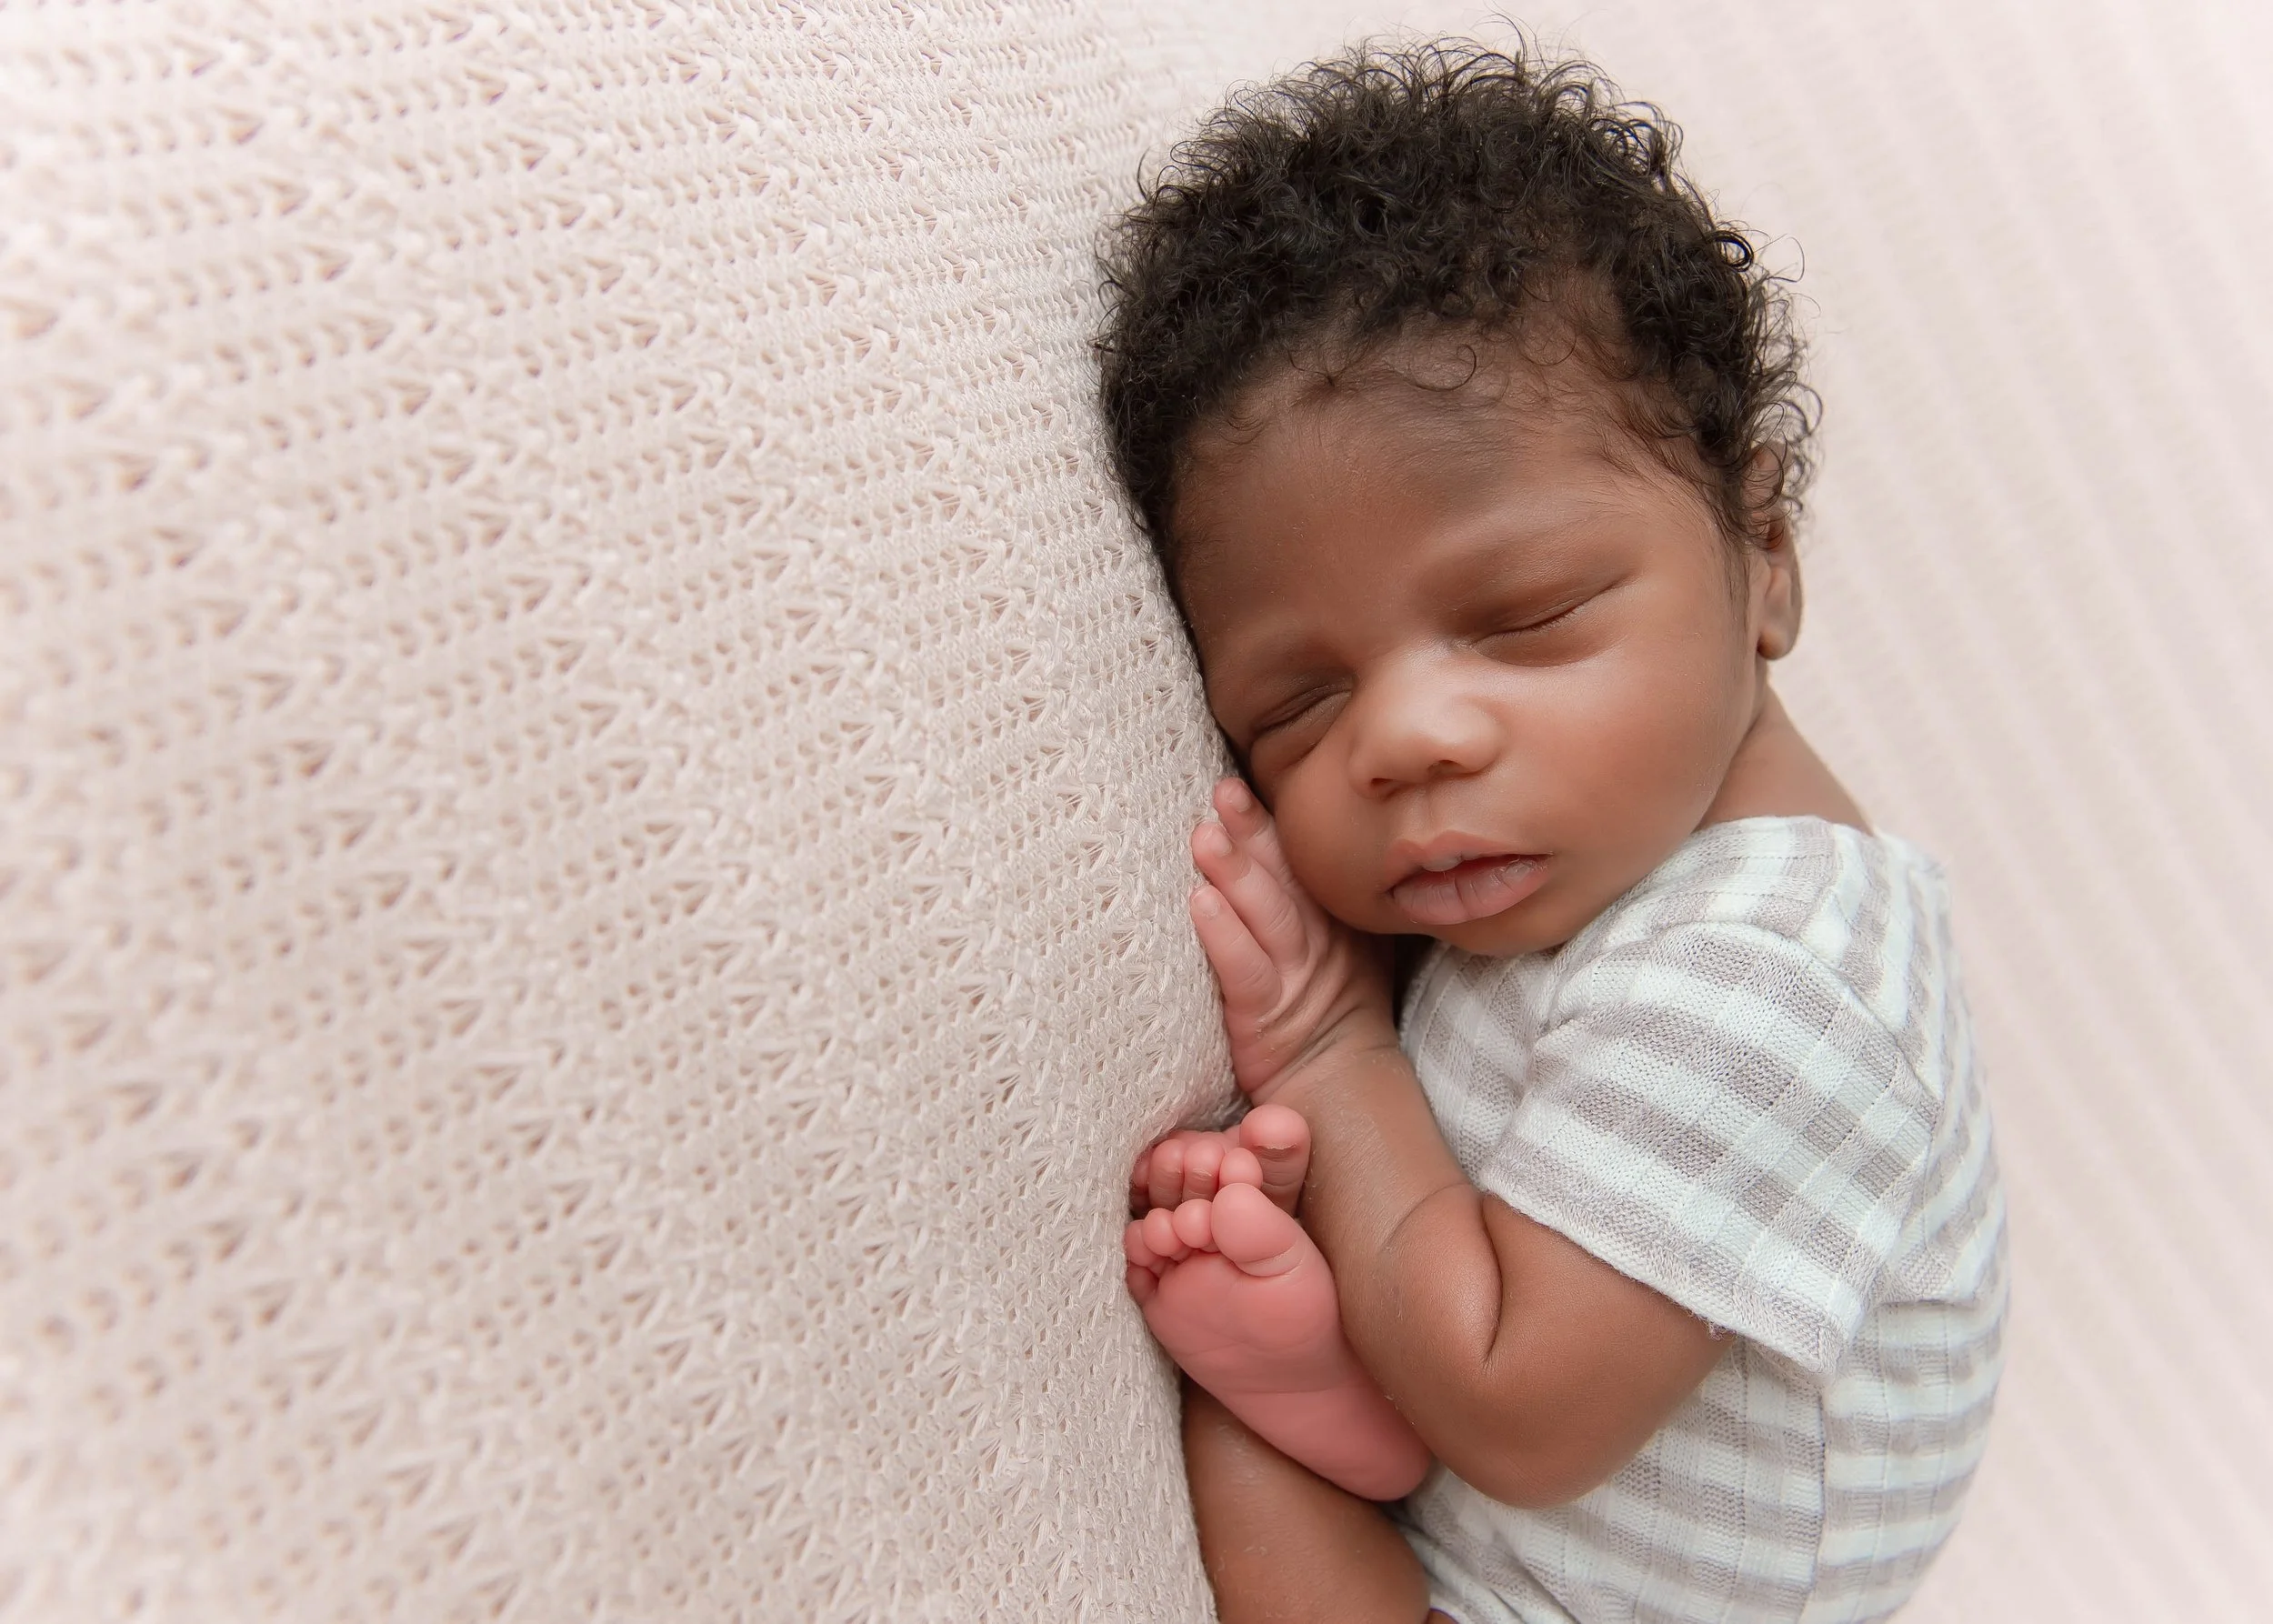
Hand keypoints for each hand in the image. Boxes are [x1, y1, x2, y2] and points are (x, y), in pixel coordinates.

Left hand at [1189, 777, 1393, 1099]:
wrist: (1342, 1084)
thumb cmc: (1327, 1006)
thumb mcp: (1339, 944)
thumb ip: (1310, 895)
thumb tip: (1270, 841)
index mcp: (1331, 914)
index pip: (1298, 859)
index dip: (1268, 822)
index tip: (1237, 782)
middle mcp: (1317, 937)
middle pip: (1282, 875)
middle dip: (1251, 831)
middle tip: (1222, 791)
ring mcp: (1294, 975)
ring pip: (1265, 914)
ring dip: (1234, 872)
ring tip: (1204, 835)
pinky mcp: (1265, 1014)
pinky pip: (1245, 970)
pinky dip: (1224, 935)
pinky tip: (1200, 903)